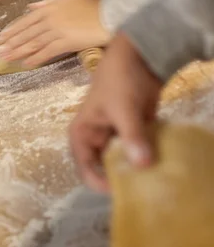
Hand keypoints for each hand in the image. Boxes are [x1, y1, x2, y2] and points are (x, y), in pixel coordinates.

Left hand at [0, 0, 109, 66]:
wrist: (108, 14)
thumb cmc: (90, 5)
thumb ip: (46, 3)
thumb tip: (31, 8)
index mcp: (48, 8)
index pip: (25, 21)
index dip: (12, 31)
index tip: (1, 38)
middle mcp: (49, 20)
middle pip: (26, 33)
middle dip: (10, 43)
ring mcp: (56, 31)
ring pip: (33, 43)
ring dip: (18, 52)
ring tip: (6, 59)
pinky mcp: (65, 43)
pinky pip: (47, 52)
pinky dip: (35, 58)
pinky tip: (25, 64)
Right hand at [69, 33, 162, 191]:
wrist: (139, 55)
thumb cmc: (119, 80)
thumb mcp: (123, 108)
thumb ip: (132, 136)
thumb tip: (142, 166)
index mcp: (82, 136)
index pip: (86, 169)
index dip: (102, 183)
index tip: (124, 191)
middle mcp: (96, 141)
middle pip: (106, 170)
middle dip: (123, 180)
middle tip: (145, 190)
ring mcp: (116, 138)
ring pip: (124, 162)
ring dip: (138, 170)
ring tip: (156, 180)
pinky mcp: (134, 134)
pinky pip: (140, 152)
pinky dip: (150, 158)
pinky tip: (164, 166)